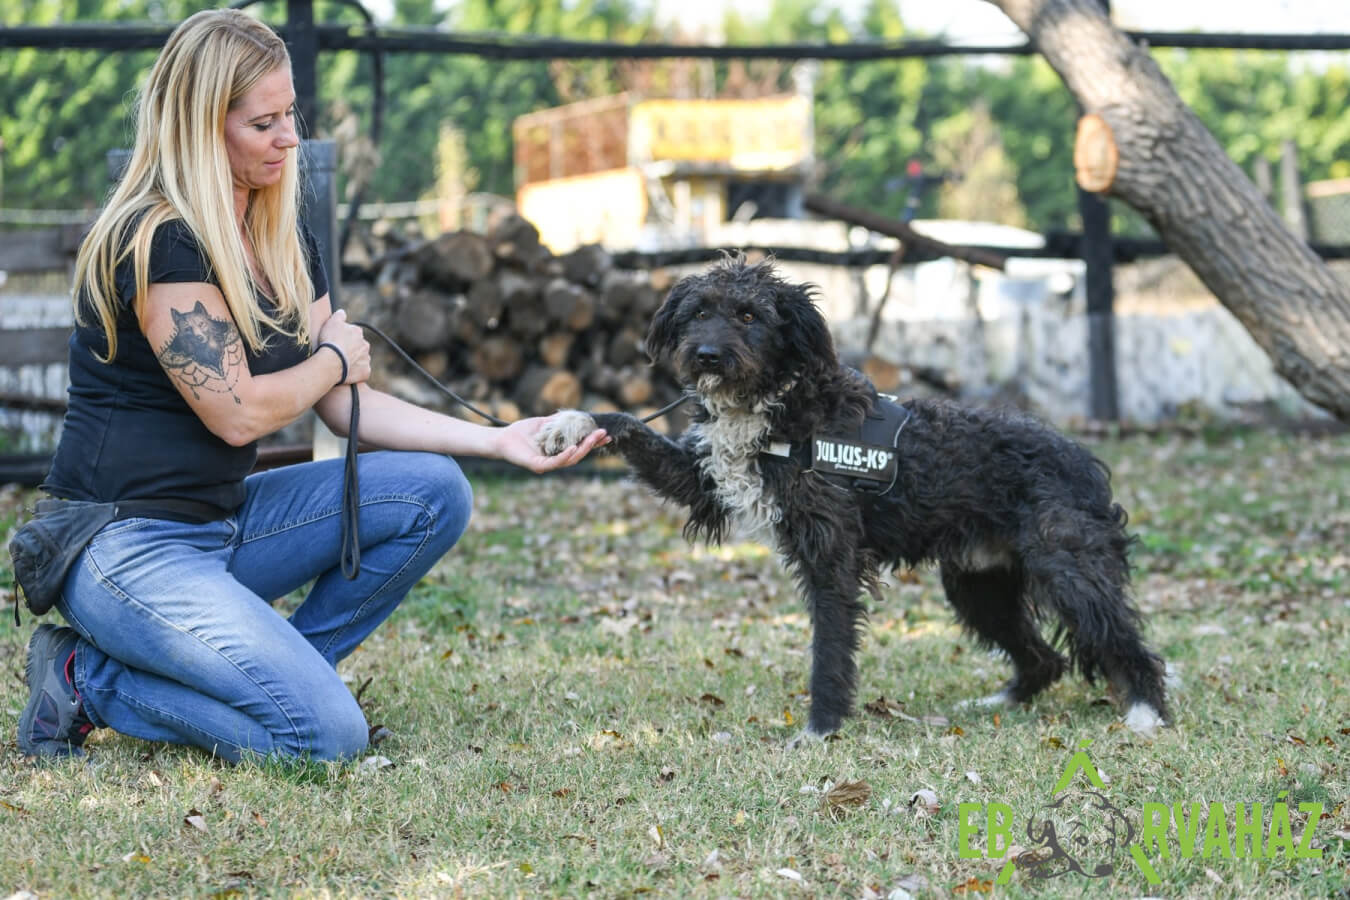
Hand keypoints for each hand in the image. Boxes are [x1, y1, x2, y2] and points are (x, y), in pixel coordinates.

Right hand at [317, 309, 370, 384]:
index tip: (337, 342)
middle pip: (359, 346)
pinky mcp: (365, 371)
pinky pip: (362, 371)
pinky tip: (347, 373)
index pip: (353, 333)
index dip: (344, 338)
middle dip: (352, 349)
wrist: (331, 361)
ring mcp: (366, 358)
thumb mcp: (331, 322)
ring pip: (361, 359)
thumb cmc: (330, 341)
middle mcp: (365, 345)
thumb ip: (339, 316)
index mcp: (358, 332)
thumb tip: (343, 313)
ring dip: (354, 360)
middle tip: (339, 354)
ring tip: (342, 364)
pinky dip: (356, 372)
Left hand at [494, 416, 608, 472]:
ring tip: (592, 438)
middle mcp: (554, 460)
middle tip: (603, 434)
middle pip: (578, 454)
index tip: (605, 434)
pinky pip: (555, 463)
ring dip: (583, 449)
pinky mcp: (538, 466)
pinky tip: (574, 447)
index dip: (592, 442)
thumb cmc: (521, 432)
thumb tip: (575, 414)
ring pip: (570, 460)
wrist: (501, 438)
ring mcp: (547, 465)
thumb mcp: (543, 423)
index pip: (579, 447)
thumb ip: (558, 421)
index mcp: (557, 451)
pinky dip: (565, 455)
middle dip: (592, 444)